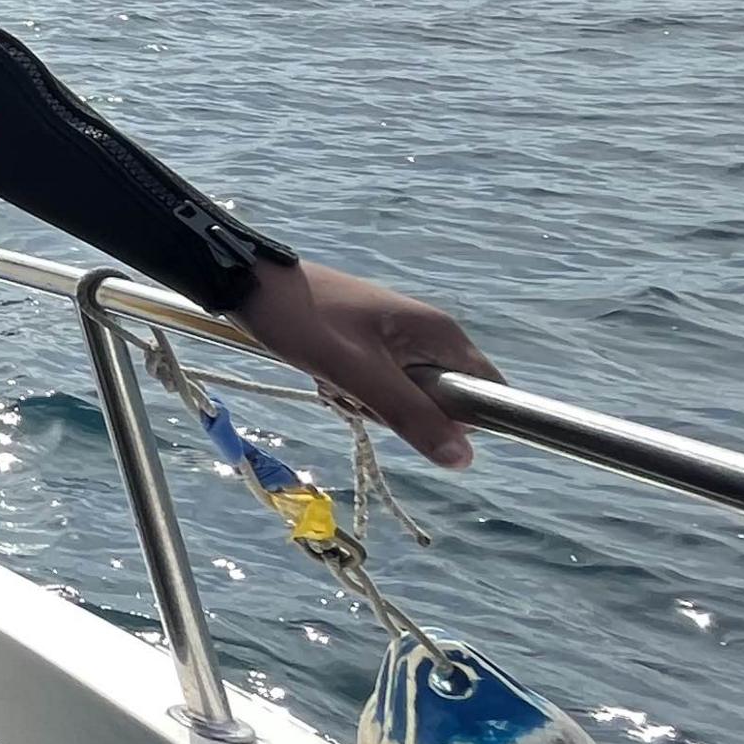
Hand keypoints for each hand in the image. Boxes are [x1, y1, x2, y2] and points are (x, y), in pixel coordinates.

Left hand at [229, 257, 490, 467]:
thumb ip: (410, 413)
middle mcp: (429, 337)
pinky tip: (325, 377)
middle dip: (400, 412)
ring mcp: (400, 342)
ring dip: (368, 403)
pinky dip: (352, 391)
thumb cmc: (303, 321)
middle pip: (442, 403)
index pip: (491, 392)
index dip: (464, 420)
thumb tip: (465, 459)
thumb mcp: (355, 373)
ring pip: (406, 400)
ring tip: (334, 380)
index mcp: (441, 334)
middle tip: (357, 390)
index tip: (414, 419)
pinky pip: (379, 388)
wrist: (252, 285)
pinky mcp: (374, 349)